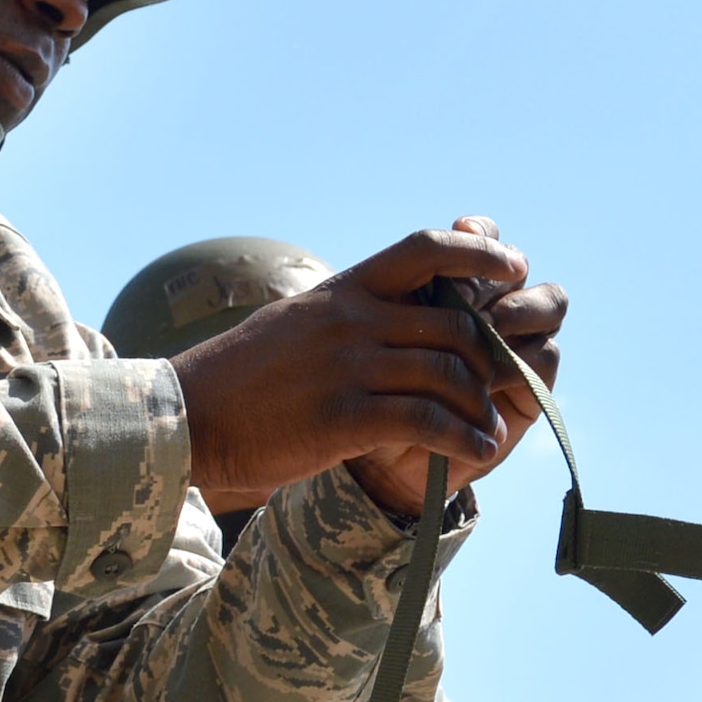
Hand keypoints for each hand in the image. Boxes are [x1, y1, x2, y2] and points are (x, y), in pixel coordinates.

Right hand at [172, 219, 562, 514]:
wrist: (187, 418)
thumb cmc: (242, 376)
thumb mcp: (298, 322)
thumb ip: (350, 313)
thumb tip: (393, 310)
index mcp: (345, 290)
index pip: (427, 249)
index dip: (480, 254)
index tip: (514, 268)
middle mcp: (353, 320)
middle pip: (456, 322)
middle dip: (493, 355)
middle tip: (506, 381)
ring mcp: (349, 367)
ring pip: (450, 373)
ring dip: (482, 405)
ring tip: (491, 428)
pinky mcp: (344, 417)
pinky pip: (427, 421)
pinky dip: (463, 438)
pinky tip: (475, 452)